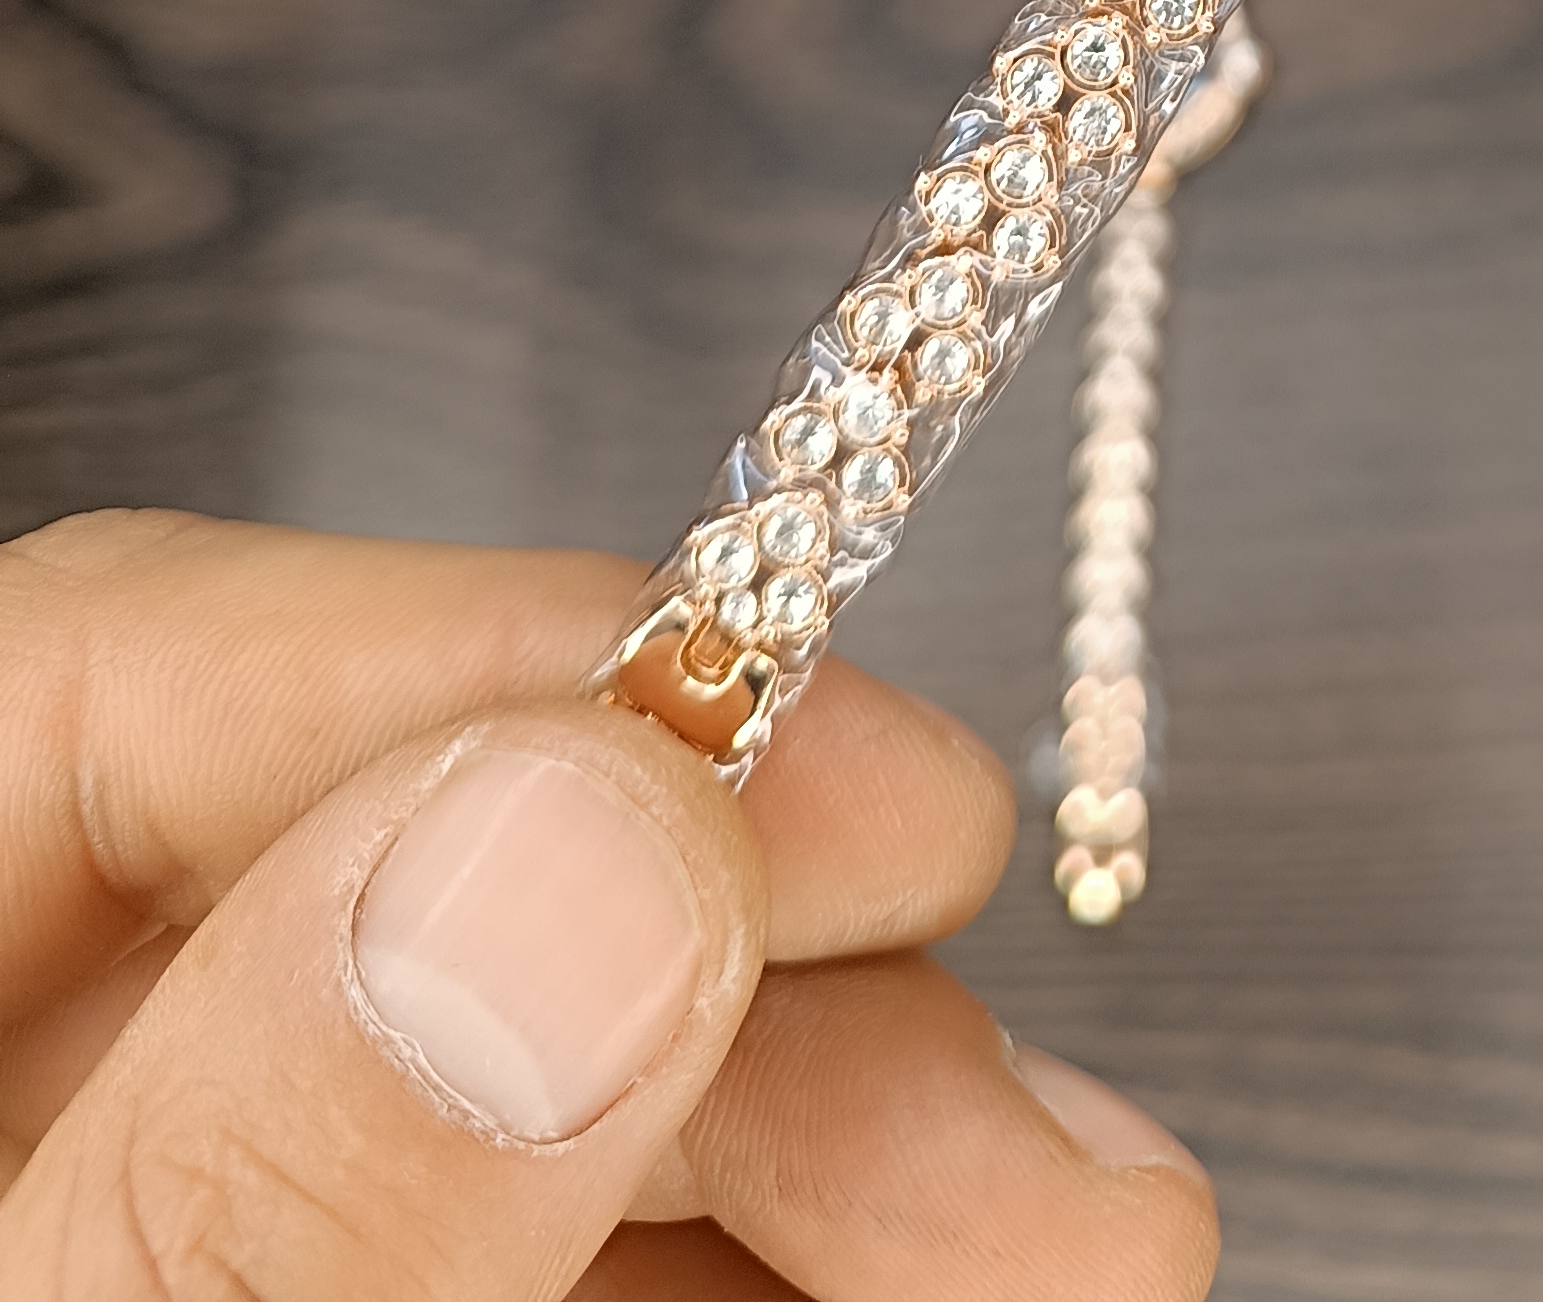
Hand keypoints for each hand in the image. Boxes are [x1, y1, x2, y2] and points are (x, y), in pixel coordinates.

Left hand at [0, 511, 1218, 1299]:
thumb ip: (268, 1181)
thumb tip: (592, 823)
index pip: (129, 665)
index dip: (535, 671)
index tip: (875, 802)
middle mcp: (3, 1100)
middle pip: (393, 883)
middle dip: (761, 980)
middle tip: (1025, 1144)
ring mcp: (165, 1223)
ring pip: (535, 1079)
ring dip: (846, 1130)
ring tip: (1074, 1236)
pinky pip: (581, 1262)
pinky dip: (779, 1269)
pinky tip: (932, 1285)